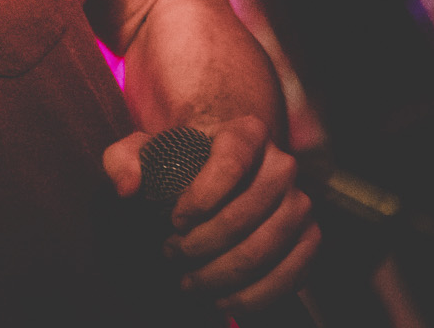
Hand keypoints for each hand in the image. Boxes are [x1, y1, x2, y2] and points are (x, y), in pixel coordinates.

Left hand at [104, 115, 320, 314]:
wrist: (219, 172)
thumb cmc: (179, 161)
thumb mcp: (145, 149)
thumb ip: (124, 158)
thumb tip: (127, 187)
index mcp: (247, 132)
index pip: (231, 162)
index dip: (202, 196)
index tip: (173, 219)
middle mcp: (282, 164)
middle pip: (249, 211)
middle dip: (205, 242)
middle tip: (172, 254)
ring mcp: (300, 202)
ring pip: (269, 245)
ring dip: (226, 272)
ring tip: (190, 281)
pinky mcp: (309, 237)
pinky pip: (294, 272)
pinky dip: (259, 294)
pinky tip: (226, 301)